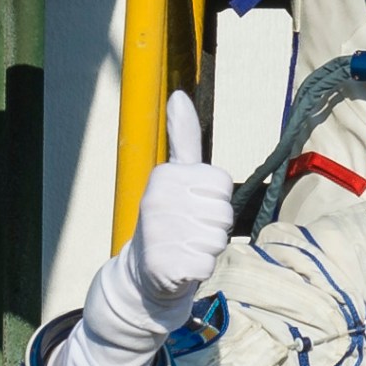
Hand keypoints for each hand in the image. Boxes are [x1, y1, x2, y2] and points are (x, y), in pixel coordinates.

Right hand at [126, 93, 234, 304]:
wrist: (142, 270)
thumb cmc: (169, 217)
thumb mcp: (175, 174)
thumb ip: (183, 136)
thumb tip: (178, 95)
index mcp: (164, 176)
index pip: (222, 184)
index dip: (214, 198)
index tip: (193, 204)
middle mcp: (159, 201)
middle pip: (224, 213)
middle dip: (213, 225)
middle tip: (189, 230)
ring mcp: (161, 235)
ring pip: (218, 240)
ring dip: (207, 248)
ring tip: (185, 246)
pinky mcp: (166, 266)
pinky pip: (208, 264)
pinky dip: (200, 269)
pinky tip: (181, 266)